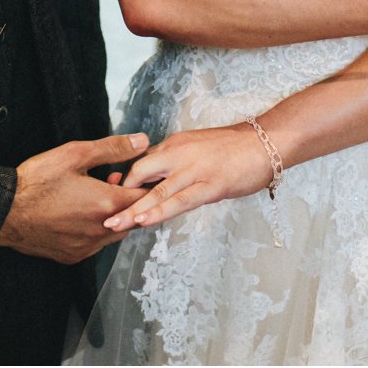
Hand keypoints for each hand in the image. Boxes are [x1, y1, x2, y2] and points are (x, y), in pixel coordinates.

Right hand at [0, 133, 149, 263]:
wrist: (4, 211)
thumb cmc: (36, 182)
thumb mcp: (75, 154)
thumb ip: (112, 148)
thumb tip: (141, 142)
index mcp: (106, 204)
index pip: (144, 197)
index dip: (143, 183)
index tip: (133, 174)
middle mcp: (101, 230)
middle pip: (133, 218)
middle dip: (128, 199)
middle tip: (111, 179)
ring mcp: (87, 247)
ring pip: (116, 233)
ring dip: (113, 215)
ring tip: (94, 195)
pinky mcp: (73, 256)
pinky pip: (96, 244)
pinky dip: (96, 230)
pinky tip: (80, 214)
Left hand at [103, 124, 276, 231]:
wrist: (267, 142)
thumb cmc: (235, 149)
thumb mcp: (199, 150)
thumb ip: (177, 164)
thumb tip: (158, 183)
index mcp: (175, 144)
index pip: (140, 163)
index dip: (122, 182)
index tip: (108, 197)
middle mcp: (179, 153)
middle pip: (139, 174)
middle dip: (119, 196)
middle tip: (101, 214)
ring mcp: (194, 169)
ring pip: (155, 191)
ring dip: (132, 210)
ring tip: (113, 225)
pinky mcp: (210, 185)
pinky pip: (179, 201)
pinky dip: (159, 211)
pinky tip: (144, 221)